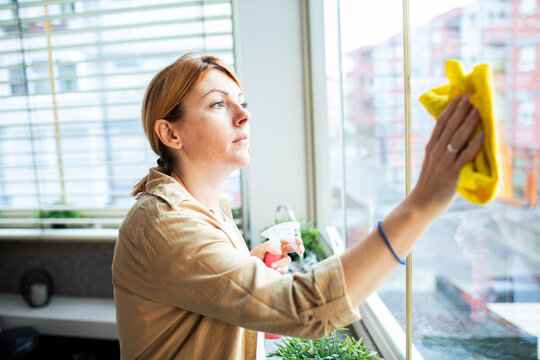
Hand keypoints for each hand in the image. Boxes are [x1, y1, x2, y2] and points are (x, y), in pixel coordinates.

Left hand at [250, 238, 304, 273]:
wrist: (251, 266)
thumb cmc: (255, 255)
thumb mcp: (260, 248)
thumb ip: (269, 246)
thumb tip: (280, 251)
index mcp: (278, 244)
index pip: (288, 239)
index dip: (295, 240)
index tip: (298, 241)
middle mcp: (282, 251)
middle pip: (293, 248)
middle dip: (299, 248)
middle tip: (300, 250)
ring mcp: (282, 260)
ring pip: (288, 260)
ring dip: (281, 262)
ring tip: (272, 265)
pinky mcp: (281, 268)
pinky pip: (285, 268)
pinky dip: (281, 269)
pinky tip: (275, 270)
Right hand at [409, 94, 483, 215]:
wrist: (421, 204)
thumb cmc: (428, 185)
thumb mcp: (431, 163)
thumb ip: (439, 151)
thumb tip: (451, 139)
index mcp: (430, 148)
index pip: (440, 124)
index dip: (450, 109)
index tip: (458, 97)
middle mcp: (436, 152)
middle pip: (449, 127)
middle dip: (460, 110)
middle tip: (470, 96)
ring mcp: (443, 162)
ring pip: (457, 138)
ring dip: (467, 122)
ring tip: (477, 109)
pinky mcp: (451, 173)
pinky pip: (464, 156)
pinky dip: (473, 145)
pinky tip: (481, 135)